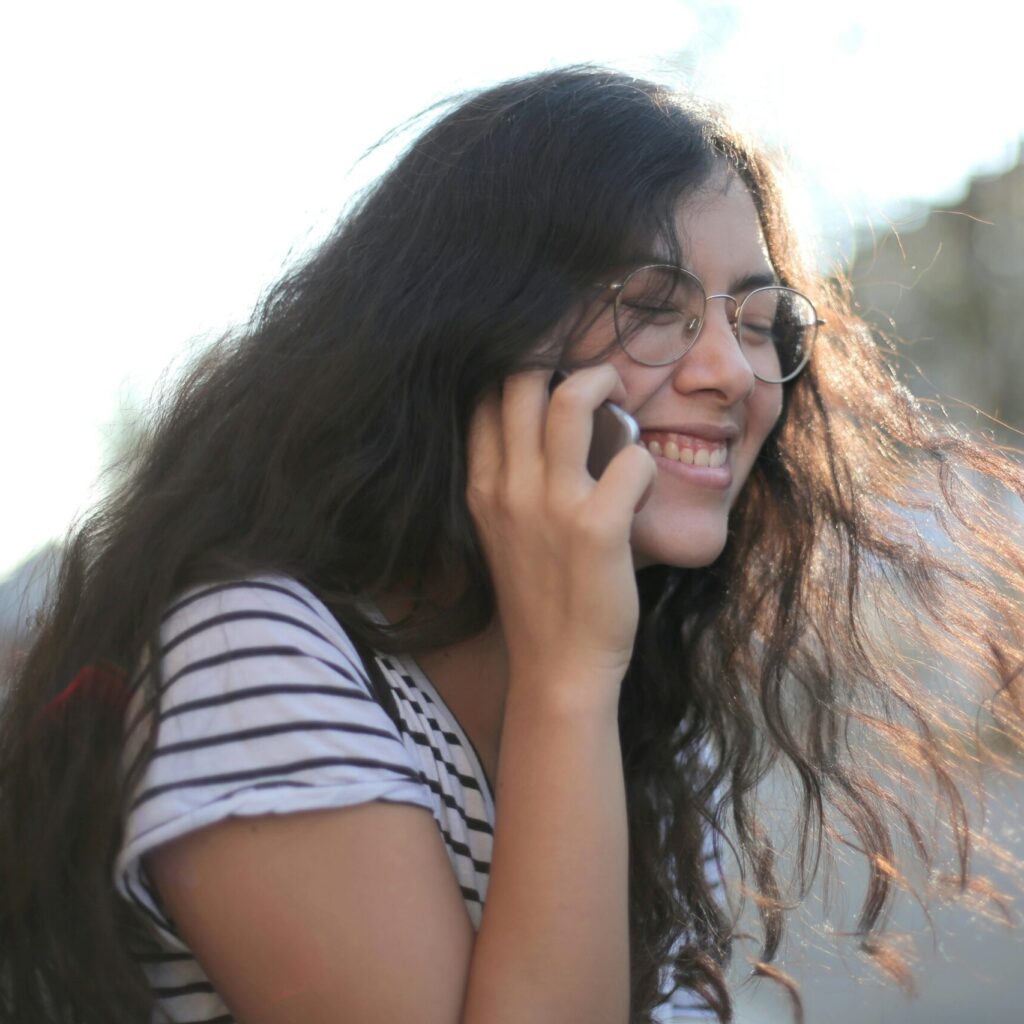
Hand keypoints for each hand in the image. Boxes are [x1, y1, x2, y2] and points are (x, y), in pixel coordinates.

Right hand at [466, 366, 656, 701]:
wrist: (557, 667)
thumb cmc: (540, 596)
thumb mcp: (504, 532)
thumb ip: (514, 479)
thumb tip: (549, 421)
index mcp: (482, 487)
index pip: (485, 395)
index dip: (516, 364)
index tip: (546, 363)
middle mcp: (508, 488)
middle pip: (519, 379)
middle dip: (557, 356)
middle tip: (591, 374)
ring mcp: (551, 506)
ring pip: (571, 399)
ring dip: (603, 384)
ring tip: (620, 396)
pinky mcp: (597, 529)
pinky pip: (631, 459)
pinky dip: (642, 461)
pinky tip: (640, 484)